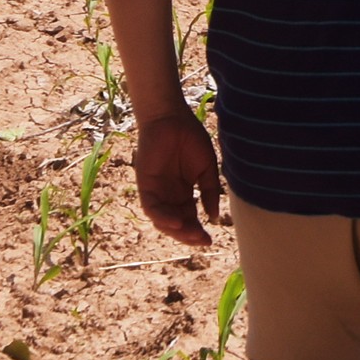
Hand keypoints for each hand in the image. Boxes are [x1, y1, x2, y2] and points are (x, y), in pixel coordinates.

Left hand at [134, 106, 224, 246]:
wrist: (172, 118)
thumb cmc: (190, 138)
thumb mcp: (206, 169)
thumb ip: (209, 192)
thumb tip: (214, 217)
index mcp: (183, 193)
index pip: (189, 219)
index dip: (198, 231)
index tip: (210, 241)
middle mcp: (168, 196)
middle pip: (176, 224)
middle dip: (188, 235)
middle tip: (202, 240)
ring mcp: (156, 192)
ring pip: (162, 220)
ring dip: (176, 230)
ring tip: (192, 234)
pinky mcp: (145, 185)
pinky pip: (151, 207)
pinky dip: (162, 217)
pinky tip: (177, 221)